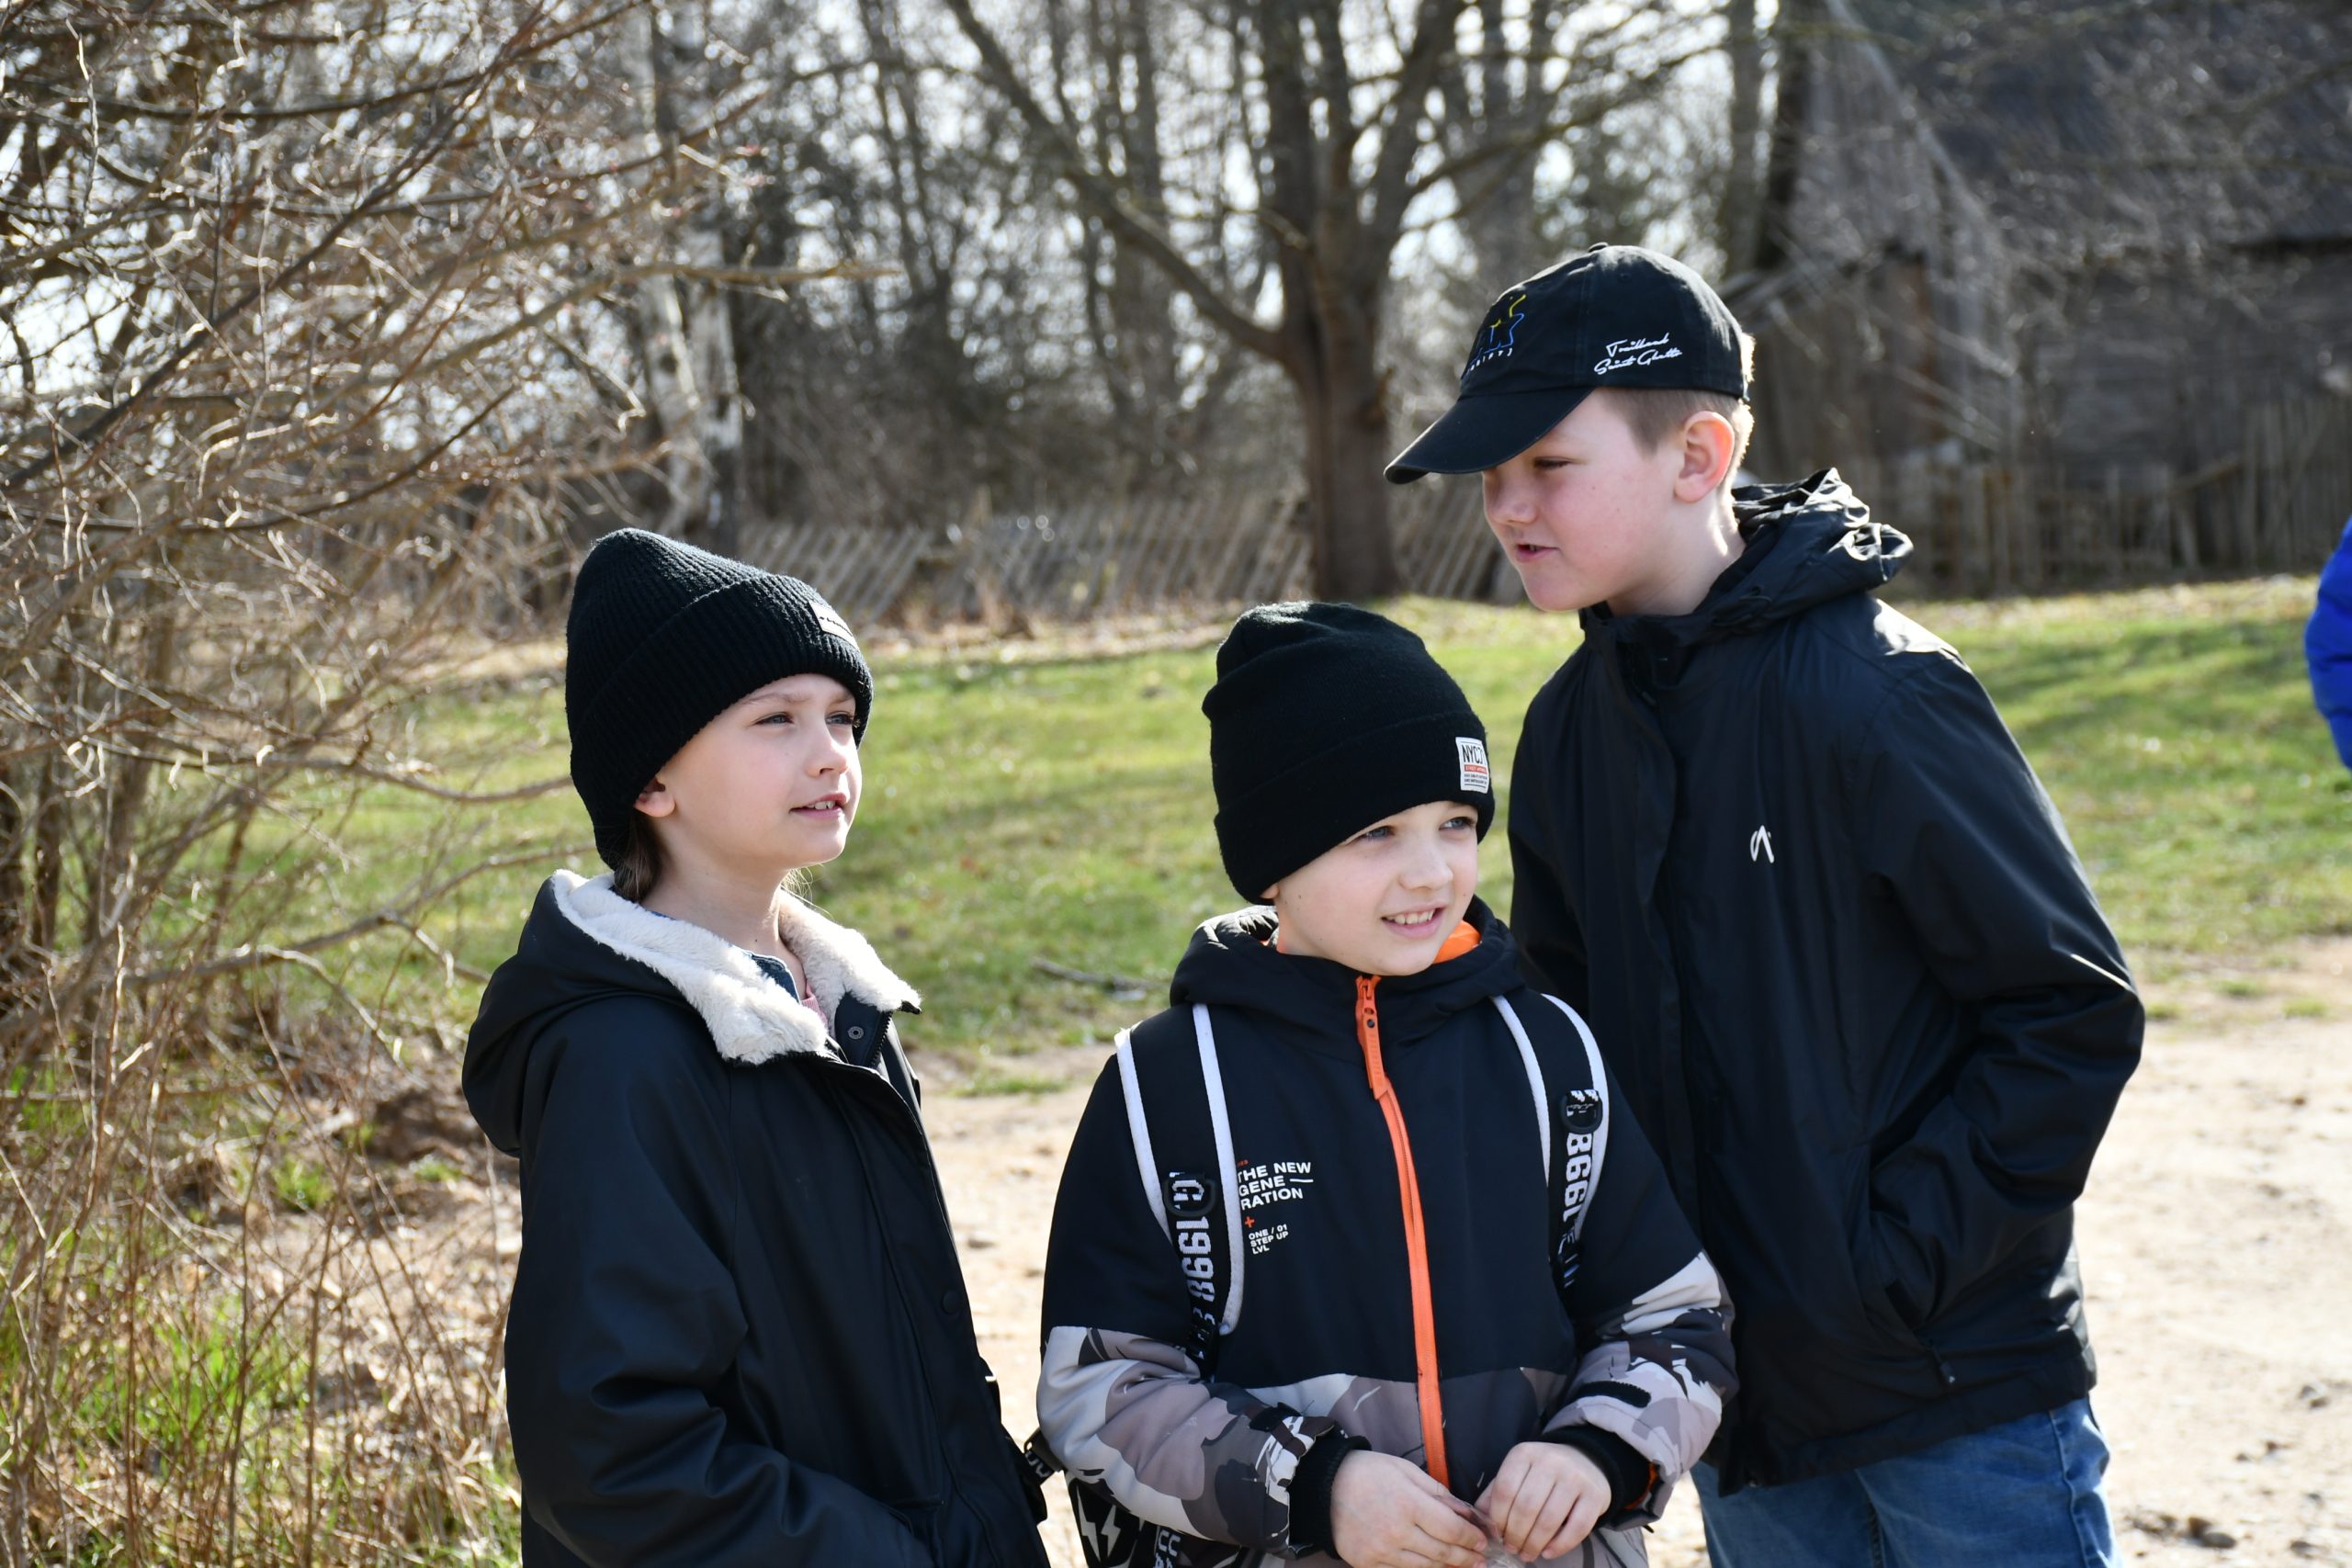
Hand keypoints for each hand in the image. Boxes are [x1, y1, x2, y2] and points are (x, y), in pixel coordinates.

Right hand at [1328, 1449, 1487, 1567]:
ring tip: (1462, 1564)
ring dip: (1448, 1567)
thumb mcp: (1407, 1471)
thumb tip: (1468, 1513)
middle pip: (1443, 1553)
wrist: (1324, 1487)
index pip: (1452, 1530)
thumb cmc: (1369, 1472)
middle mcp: (1396, 1531)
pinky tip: (1433, 1566)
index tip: (1483, 1541)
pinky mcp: (1367, 1563)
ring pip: (1425, 1567)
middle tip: (1481, 1560)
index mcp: (1408, 1503)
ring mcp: (1380, 1551)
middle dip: (1467, 1557)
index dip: (1472, 1538)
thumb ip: (1439, 1494)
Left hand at [1473, 1442, 1610, 1561]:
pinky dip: (1561, 1545)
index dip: (1498, 1519)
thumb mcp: (1517, 1473)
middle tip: (1512, 1549)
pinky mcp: (1595, 1495)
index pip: (1504, 1490)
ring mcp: (1575, 1477)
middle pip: (1526, 1507)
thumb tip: (1480, 1522)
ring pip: (1550, 1519)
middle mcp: (1550, 1461)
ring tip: (1527, 1554)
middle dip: (1515, 1535)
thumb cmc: (1543, 1473)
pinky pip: (1577, 1528)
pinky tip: (1548, 1553)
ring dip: (1535, 1543)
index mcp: (1524, 1454)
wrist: (1585, 1461)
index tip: (1497, 1536)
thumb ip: (1496, 1494)